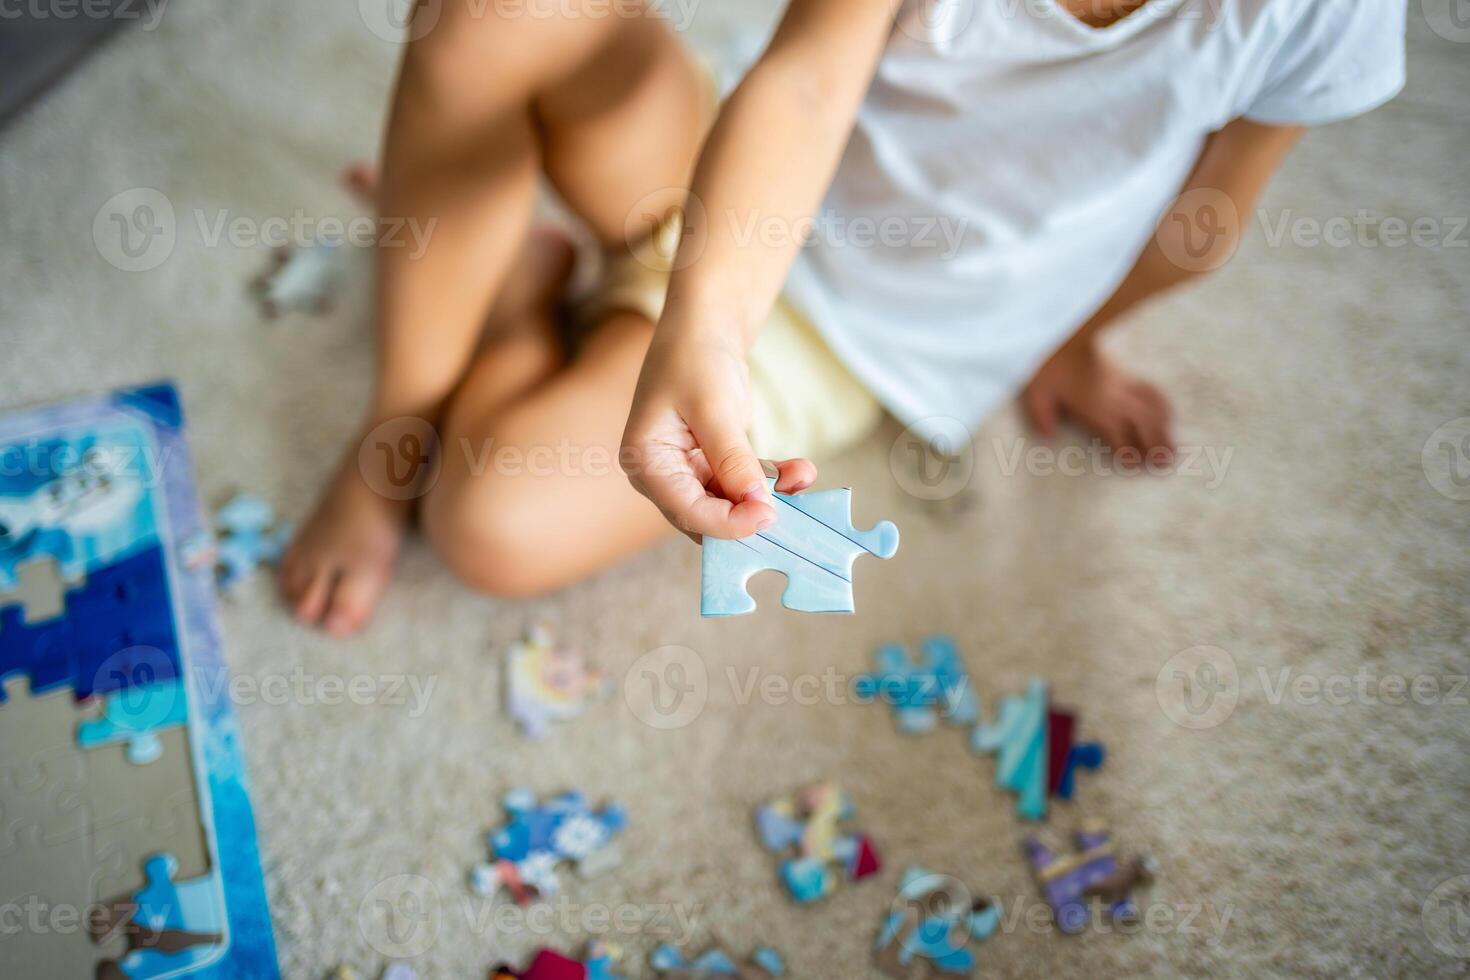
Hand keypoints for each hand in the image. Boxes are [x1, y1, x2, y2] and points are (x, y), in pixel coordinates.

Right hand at [622, 325, 815, 540]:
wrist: (704, 328)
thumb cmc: (695, 359)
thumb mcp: (713, 407)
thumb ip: (733, 460)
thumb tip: (758, 506)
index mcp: (647, 463)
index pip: (686, 511)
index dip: (727, 523)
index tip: (768, 517)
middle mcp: (664, 475)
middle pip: (708, 516)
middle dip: (749, 515)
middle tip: (791, 510)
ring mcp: (690, 471)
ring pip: (731, 505)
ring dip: (768, 497)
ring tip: (802, 476)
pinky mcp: (714, 464)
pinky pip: (744, 485)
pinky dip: (772, 481)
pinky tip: (800, 470)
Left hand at [1022, 337, 1174, 466]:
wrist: (1063, 331)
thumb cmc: (1046, 364)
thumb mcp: (1035, 390)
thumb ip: (1041, 414)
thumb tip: (1047, 435)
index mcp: (1093, 406)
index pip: (1115, 433)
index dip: (1125, 450)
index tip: (1133, 465)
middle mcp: (1113, 398)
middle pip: (1140, 425)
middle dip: (1154, 445)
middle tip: (1164, 465)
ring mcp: (1123, 384)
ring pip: (1151, 410)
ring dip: (1164, 429)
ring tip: (1173, 449)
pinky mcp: (1126, 373)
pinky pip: (1151, 389)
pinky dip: (1163, 404)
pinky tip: (1170, 415)